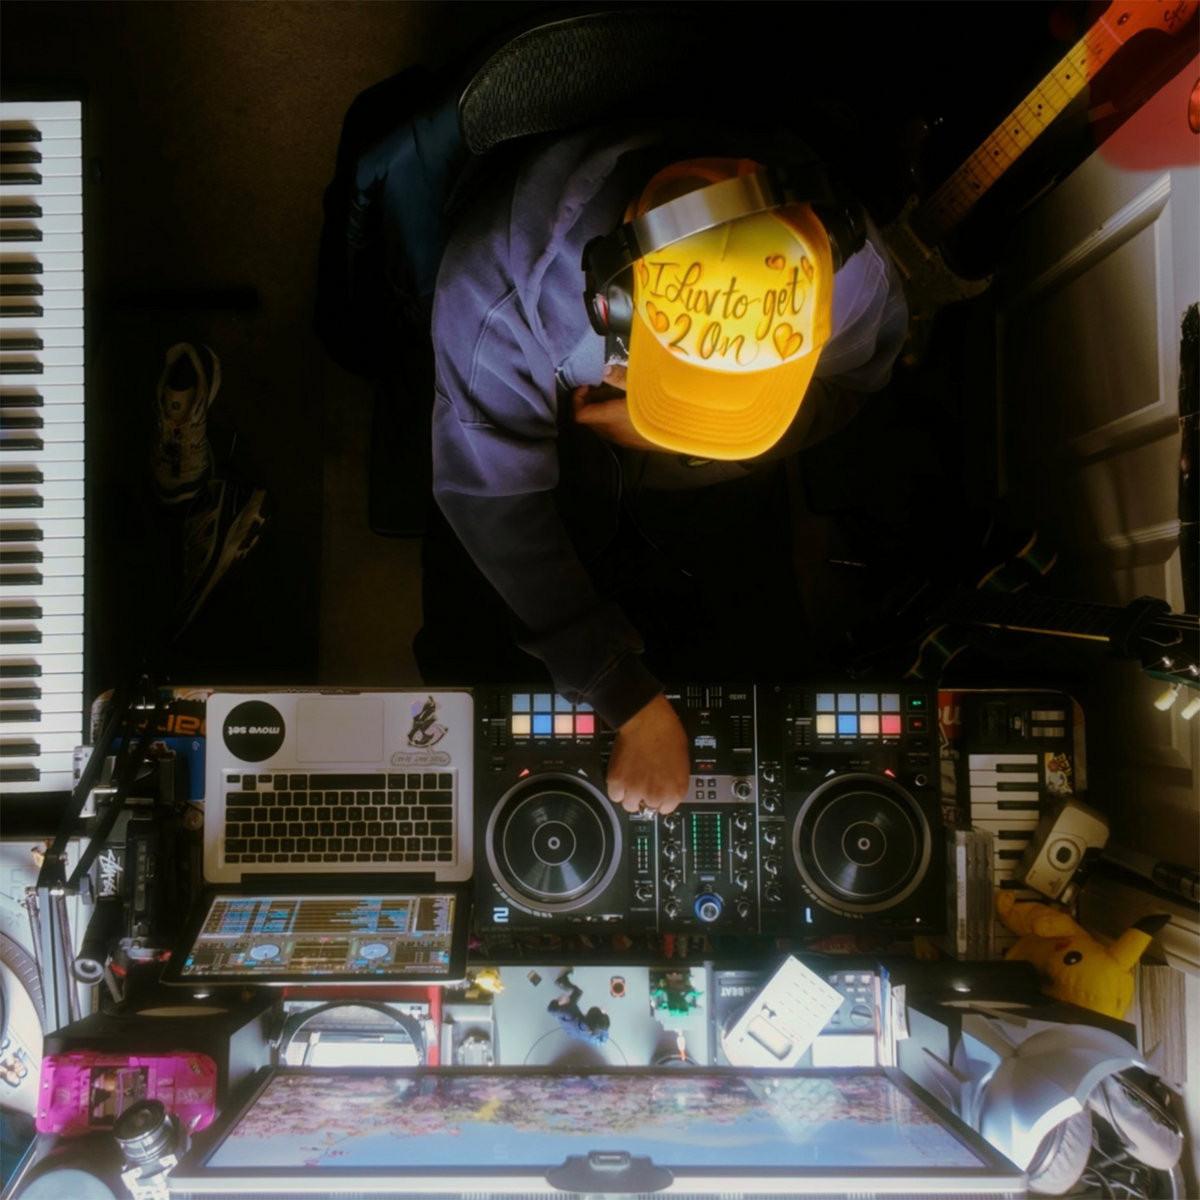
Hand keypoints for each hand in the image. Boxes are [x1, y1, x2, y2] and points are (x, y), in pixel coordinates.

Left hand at [571, 364, 659, 450]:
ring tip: (615, 393)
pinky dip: (612, 417)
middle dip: (589, 402)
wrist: (685, 431)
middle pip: (588, 420)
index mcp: (611, 417)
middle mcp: (612, 432)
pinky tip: (627, 406)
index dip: (577, 399)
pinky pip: (612, 430)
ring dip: (601, 410)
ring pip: (600, 425)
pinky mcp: (631, 443)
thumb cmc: (663, 406)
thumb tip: (603, 369)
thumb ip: (619, 377)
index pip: (579, 415)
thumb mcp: (642, 385)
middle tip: (600, 386)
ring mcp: (622, 439)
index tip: (587, 385)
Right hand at [606, 692, 689, 814]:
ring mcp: (636, 789)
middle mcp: (656, 794)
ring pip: (629, 805)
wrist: (648, 721)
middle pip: (647, 807)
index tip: (655, 792)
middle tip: (642, 780)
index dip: (659, 799)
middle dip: (644, 795)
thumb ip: (673, 781)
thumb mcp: (682, 762)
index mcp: (676, 791)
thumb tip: (667, 787)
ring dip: (629, 794)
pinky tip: (621, 775)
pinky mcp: (618, 782)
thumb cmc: (667, 734)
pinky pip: (614, 795)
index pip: (666, 809)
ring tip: (631, 779)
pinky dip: (616, 787)